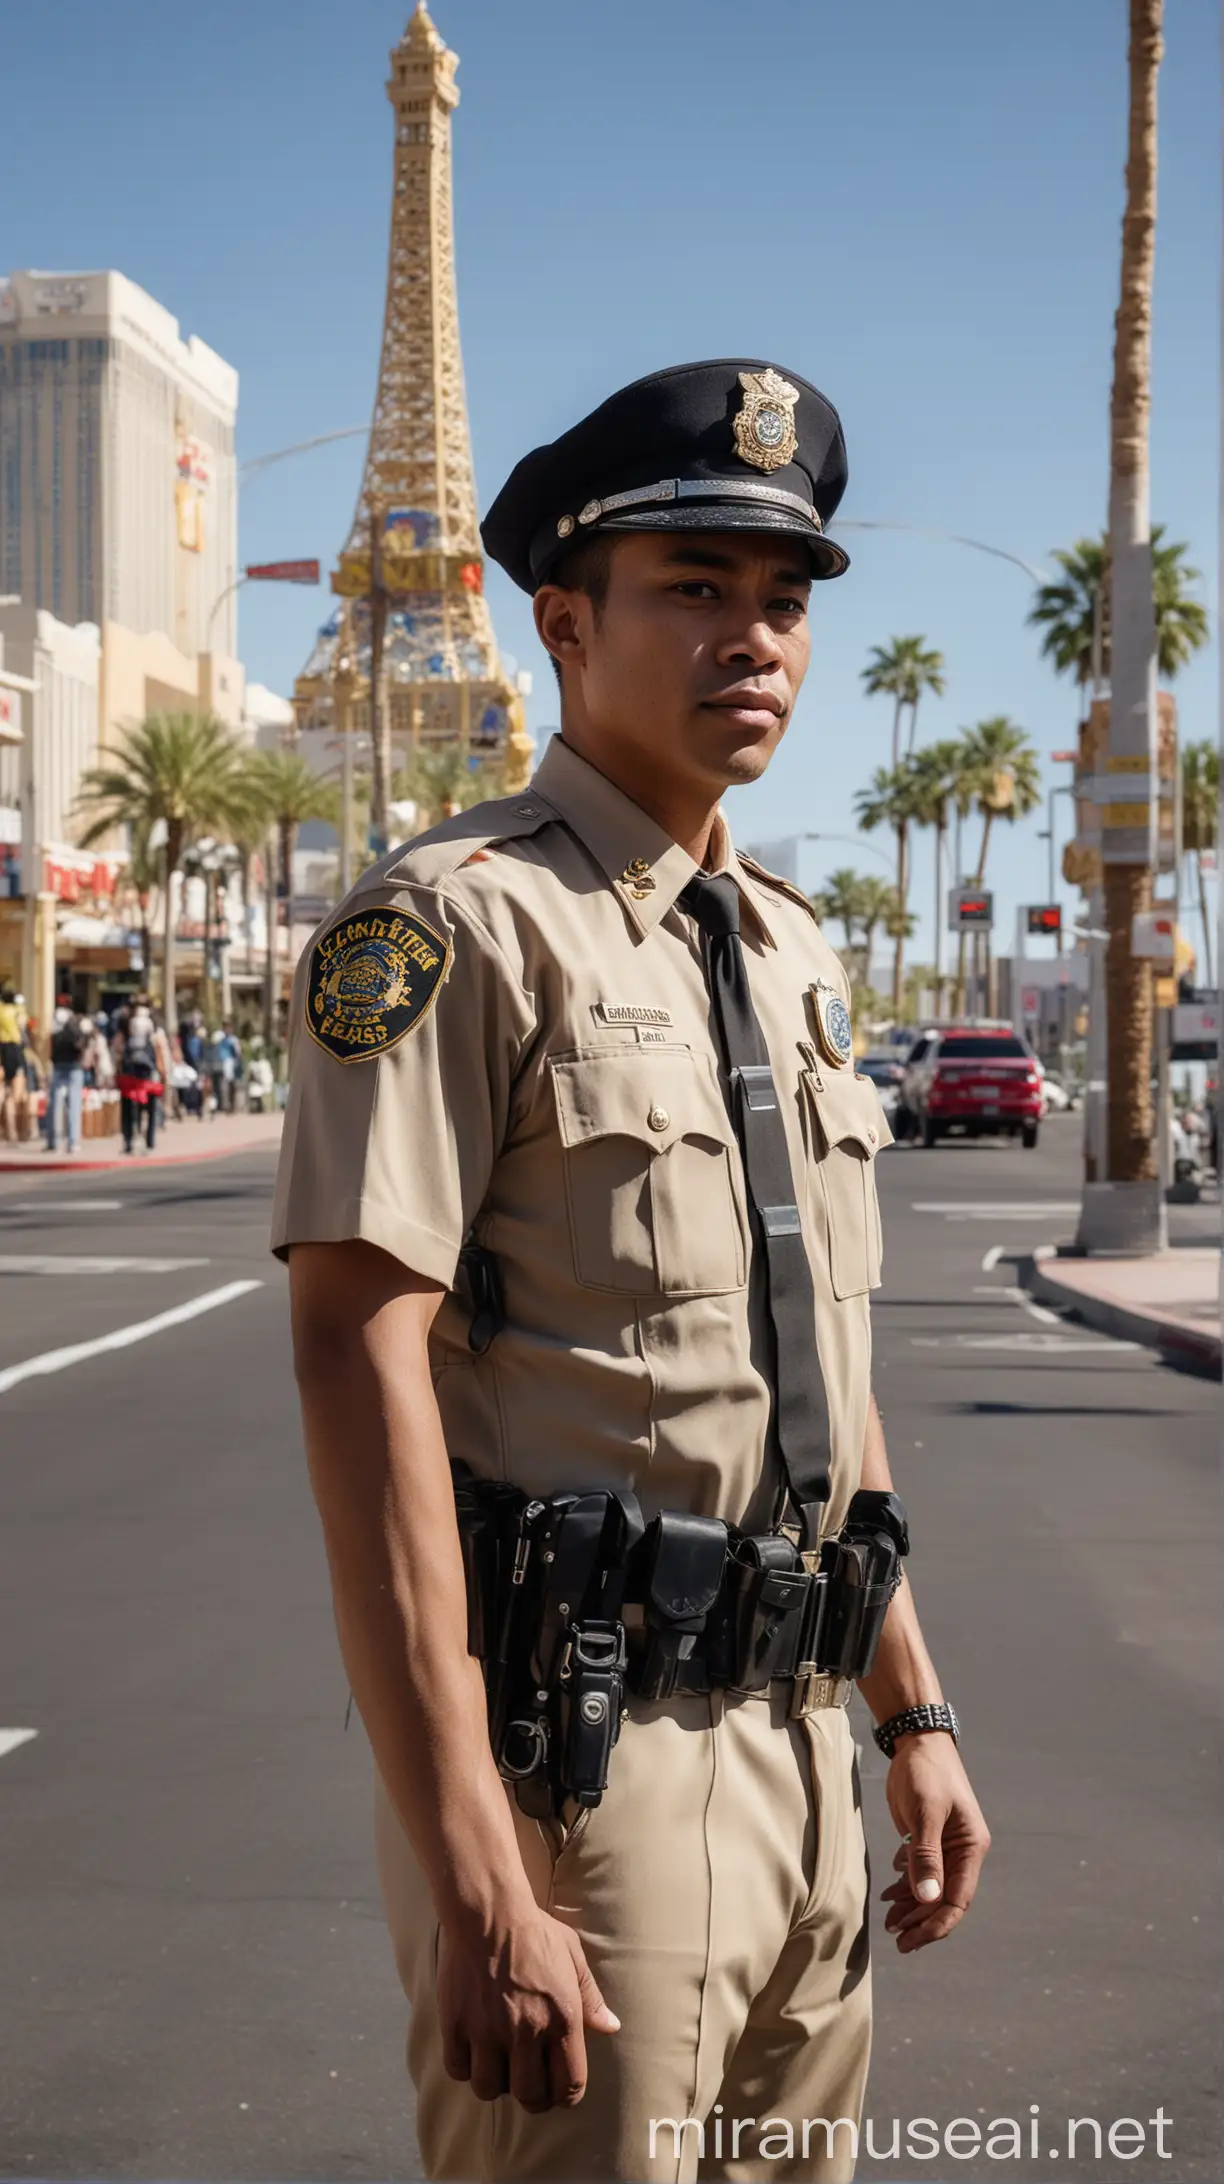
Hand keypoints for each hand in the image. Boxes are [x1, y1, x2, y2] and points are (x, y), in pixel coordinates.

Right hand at [437, 1903, 619, 2112]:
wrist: (487, 1910)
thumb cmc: (534, 1931)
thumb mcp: (573, 1957)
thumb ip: (592, 1998)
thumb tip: (611, 2027)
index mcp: (562, 2019)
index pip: (570, 2085)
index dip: (567, 2096)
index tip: (560, 2091)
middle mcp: (526, 2032)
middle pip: (530, 2097)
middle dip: (533, 2097)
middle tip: (529, 2083)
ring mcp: (488, 2030)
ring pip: (490, 2089)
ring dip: (496, 2083)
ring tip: (499, 2066)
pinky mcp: (456, 2024)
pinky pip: (458, 2069)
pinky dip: (465, 2067)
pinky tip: (473, 2052)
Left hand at [880, 1733, 989, 1952]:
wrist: (917, 1741)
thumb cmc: (927, 1773)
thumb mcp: (925, 1813)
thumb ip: (926, 1855)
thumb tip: (928, 1898)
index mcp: (971, 1848)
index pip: (958, 1899)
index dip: (936, 1923)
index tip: (912, 1939)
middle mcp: (962, 1852)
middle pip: (945, 1899)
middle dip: (921, 1921)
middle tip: (897, 1939)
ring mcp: (946, 1847)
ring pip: (931, 1888)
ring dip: (911, 1906)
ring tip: (888, 1922)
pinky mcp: (928, 1839)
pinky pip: (920, 1872)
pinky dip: (905, 1886)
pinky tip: (889, 1894)